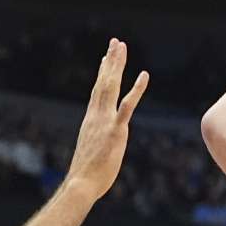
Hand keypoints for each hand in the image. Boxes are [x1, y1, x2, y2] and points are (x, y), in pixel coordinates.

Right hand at [64, 38, 149, 199]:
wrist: (81, 183)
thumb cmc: (87, 174)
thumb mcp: (92, 151)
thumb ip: (98, 142)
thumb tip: (101, 144)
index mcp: (91, 119)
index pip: (97, 91)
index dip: (102, 73)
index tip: (105, 57)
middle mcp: (96, 115)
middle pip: (103, 82)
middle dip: (110, 61)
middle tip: (116, 42)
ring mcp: (105, 121)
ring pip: (111, 86)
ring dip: (117, 65)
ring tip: (122, 47)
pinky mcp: (116, 130)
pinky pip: (127, 106)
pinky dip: (136, 89)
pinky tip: (144, 75)